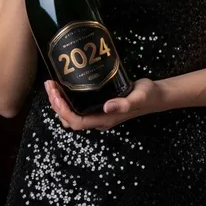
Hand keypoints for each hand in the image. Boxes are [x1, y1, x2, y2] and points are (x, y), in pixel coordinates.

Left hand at [45, 79, 164, 130]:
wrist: (155, 96)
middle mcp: (98, 119)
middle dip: (56, 104)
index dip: (63, 110)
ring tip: (53, 85)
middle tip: (50, 84)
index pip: (76, 121)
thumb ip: (125, 103)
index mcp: (105, 119)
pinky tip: (66, 86)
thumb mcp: (139, 97)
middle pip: (69, 119)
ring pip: (71, 114)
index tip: (55, 93)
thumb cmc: (147, 96)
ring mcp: (98, 113)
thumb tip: (107, 106)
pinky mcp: (99, 105)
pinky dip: (67, 99)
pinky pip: (77, 107)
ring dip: (59, 102)